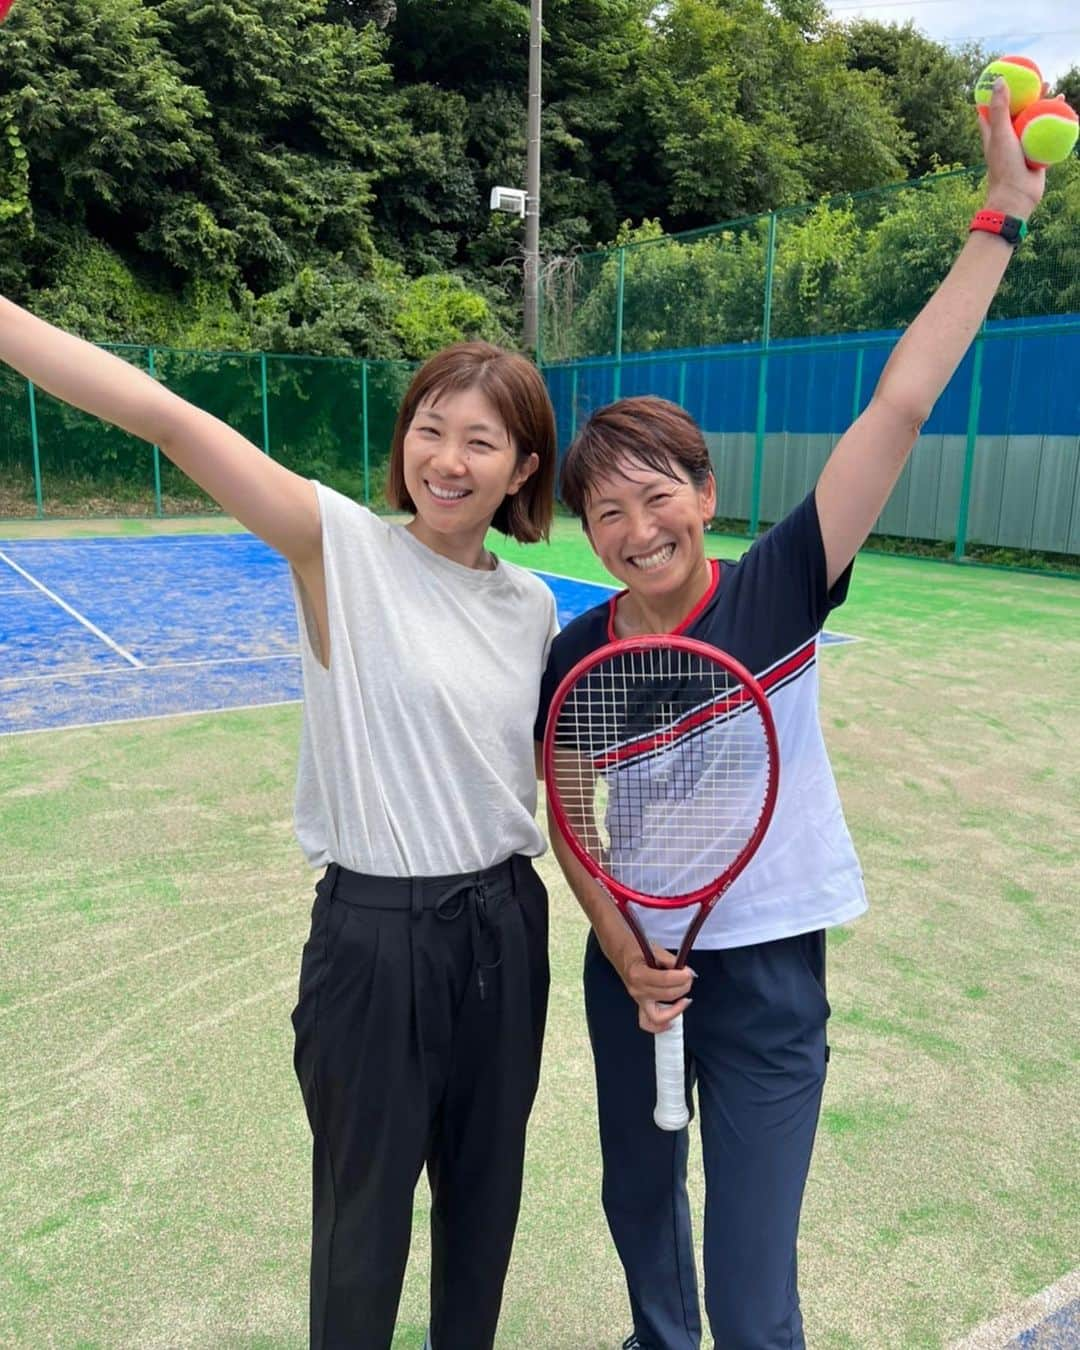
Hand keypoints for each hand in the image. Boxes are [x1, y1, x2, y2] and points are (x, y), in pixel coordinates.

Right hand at [612, 939, 693, 1034]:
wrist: (622, 953)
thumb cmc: (636, 950)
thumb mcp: (655, 949)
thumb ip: (671, 961)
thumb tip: (686, 972)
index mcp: (638, 973)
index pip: (665, 980)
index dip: (681, 976)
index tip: (688, 972)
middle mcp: (637, 990)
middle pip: (667, 995)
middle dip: (683, 986)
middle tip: (688, 978)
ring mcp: (638, 1000)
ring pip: (659, 1015)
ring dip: (676, 1009)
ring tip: (684, 999)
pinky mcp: (640, 1005)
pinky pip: (649, 1023)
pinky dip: (661, 1026)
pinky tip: (672, 1021)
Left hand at [980, 75, 1047, 219]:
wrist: (1017, 195)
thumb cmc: (1004, 166)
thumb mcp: (1001, 133)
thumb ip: (1000, 109)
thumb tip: (1000, 80)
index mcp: (994, 133)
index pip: (992, 109)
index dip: (997, 93)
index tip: (1005, 76)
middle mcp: (1007, 138)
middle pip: (1018, 111)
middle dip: (1028, 96)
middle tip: (1039, 80)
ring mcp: (1023, 145)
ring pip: (1035, 121)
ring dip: (1045, 106)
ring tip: (1056, 91)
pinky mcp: (1036, 153)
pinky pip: (1048, 134)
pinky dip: (1056, 122)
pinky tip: (1066, 111)